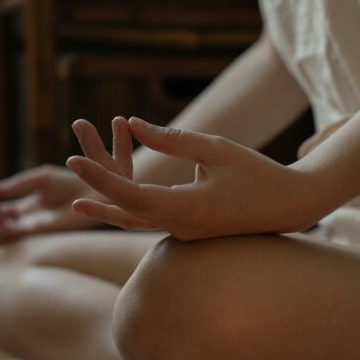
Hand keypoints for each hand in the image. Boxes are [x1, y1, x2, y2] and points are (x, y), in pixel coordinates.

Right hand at [0, 162, 107, 240]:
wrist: (93, 189)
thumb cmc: (72, 182)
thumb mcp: (38, 179)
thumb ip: (16, 186)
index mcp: (29, 207)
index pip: (0, 210)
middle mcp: (29, 219)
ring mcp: (33, 226)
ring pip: (1, 229)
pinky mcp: (38, 230)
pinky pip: (13, 234)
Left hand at [66, 116, 316, 239]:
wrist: (290, 206)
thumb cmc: (257, 173)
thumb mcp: (214, 148)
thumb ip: (171, 139)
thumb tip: (132, 124)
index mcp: (188, 208)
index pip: (131, 195)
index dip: (99, 178)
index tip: (75, 159)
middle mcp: (182, 228)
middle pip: (127, 212)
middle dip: (97, 189)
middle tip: (70, 164)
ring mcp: (186, 234)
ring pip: (137, 223)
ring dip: (108, 207)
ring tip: (78, 200)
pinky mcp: (190, 231)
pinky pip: (152, 223)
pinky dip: (129, 210)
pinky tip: (112, 203)